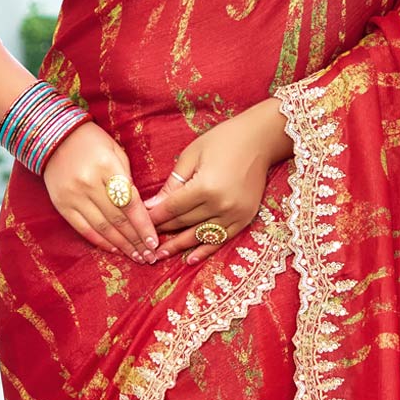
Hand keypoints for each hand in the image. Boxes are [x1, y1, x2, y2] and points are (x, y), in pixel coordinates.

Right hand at [39, 121, 160, 262]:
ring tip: (136, 256)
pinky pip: (83, 228)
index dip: (143, 225)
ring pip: (102, 227)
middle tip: (149, 256)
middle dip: (136, 240)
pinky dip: (100, 241)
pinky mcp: (61, 204)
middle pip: (118, 219)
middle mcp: (88, 183)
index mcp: (106, 166)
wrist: (54, 137)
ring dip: (121, 245)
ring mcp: (73, 195)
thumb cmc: (93, 143)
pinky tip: (114, 249)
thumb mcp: (116, 152)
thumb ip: (127, 180)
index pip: (130, 203)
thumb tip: (141, 211)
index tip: (154, 242)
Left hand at [145, 100, 291, 264]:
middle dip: (162, 231)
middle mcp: (221, 205)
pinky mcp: (245, 219)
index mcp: (205, 187)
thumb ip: (173, 183)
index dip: (154, 217)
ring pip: (199, 235)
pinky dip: (205, 250)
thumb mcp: (191, 155)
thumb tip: (151, 206)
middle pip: (184, 222)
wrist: (260, 141)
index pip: (172, 208)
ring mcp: (235, 214)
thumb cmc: (223, 141)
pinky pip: (221, 239)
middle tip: (144, 240)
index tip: (139, 223)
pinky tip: (190, 259)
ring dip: (178, 246)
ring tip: (159, 255)